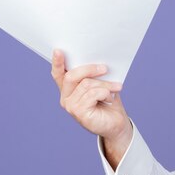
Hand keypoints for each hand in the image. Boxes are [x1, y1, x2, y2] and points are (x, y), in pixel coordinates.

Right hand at [51, 50, 132, 165]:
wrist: (117, 123)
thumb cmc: (109, 102)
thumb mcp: (101, 84)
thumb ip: (94, 75)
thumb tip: (98, 61)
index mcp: (69, 89)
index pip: (58, 74)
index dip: (57, 62)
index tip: (59, 50)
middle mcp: (66, 98)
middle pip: (72, 76)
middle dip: (90, 69)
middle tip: (105, 68)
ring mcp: (71, 106)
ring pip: (86, 84)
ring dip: (105, 84)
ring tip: (117, 87)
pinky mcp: (79, 113)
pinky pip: (92, 94)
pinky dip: (105, 93)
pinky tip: (110, 99)